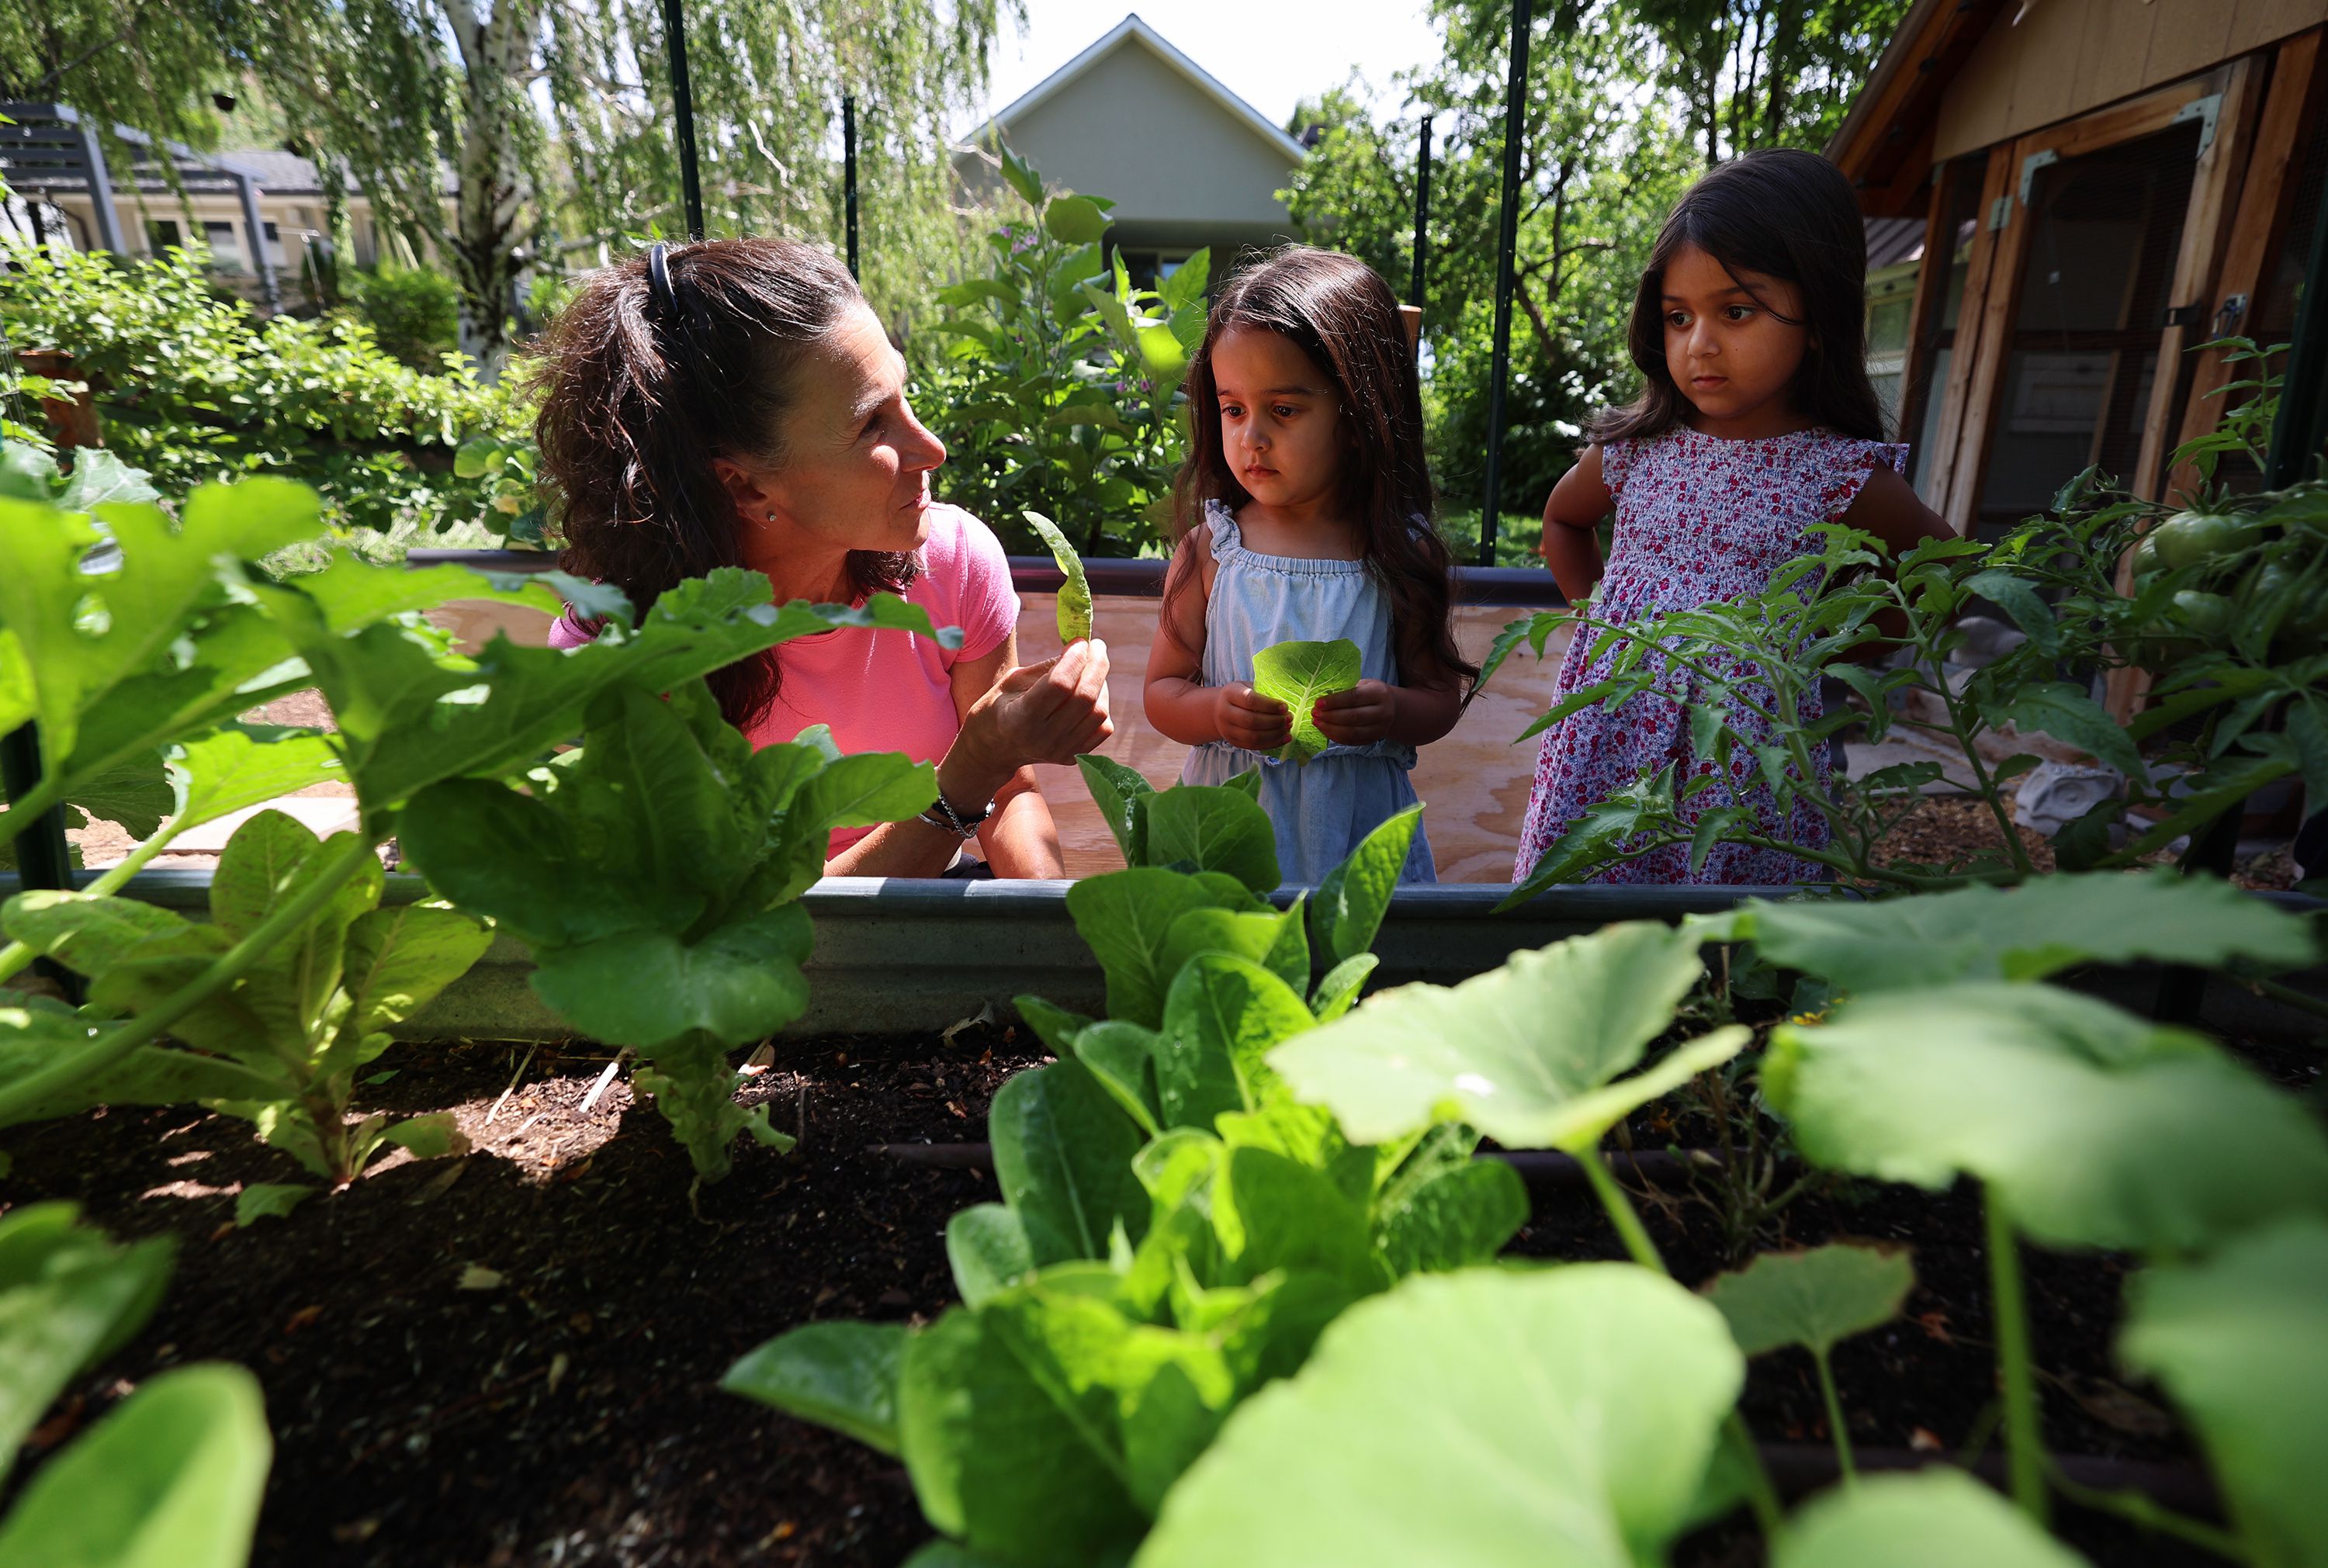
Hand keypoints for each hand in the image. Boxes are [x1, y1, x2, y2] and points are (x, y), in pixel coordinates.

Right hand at [949, 639, 1113, 799]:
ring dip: (1101, 683)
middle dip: (1096, 664)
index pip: (1059, 684)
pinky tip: (1090, 694)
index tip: (1079, 641)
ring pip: (1099, 712)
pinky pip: (1103, 728)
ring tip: (1090, 669)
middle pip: (1085, 697)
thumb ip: (1047, 668)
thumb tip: (1080, 649)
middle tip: (1095, 646)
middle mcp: (1043, 739)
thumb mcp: (1013, 680)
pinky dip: (1102, 705)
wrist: (995, 749)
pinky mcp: (1073, 757)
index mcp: (1020, 718)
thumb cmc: (1000, 706)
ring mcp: (1061, 751)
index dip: (1075, 658)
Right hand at [1214, 682, 1291, 750]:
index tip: (1285, 707)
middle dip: (1274, 721)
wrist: (1219, 710)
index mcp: (1229, 694)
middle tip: (1289, 718)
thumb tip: (1287, 698)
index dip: (1269, 705)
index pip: (1250, 700)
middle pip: (1251, 721)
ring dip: (1275, 734)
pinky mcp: (1234, 742)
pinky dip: (1272, 743)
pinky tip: (1285, 738)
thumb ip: (1263, 690)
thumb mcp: (1247, 686)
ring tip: (1288, 728)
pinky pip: (1255, 746)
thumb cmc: (1240, 695)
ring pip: (1253, 737)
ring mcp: (1228, 730)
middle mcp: (1225, 713)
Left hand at [1312, 679, 1395, 746]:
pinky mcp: (1373, 740)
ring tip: (1316, 722)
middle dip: (1330, 716)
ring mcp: (1379, 728)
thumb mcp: (1363, 684)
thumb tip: (1320, 694)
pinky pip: (1351, 741)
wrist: (1389, 708)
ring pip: (1352, 732)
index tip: (1318, 703)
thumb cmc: (1369, 692)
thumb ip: (1346, 688)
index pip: (1354, 697)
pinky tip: (1324, 730)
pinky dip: (1335, 737)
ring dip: (1330, 728)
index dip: (1334, 701)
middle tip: (1314, 713)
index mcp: (1379, 693)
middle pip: (1353, 717)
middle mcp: (1383, 712)